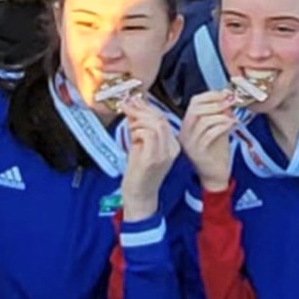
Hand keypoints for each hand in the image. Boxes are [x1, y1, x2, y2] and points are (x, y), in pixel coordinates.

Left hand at [119, 95, 180, 220]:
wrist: (139, 197)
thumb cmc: (139, 174)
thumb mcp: (141, 146)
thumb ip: (139, 128)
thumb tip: (132, 108)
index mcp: (172, 145)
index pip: (163, 119)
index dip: (146, 108)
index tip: (132, 102)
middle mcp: (172, 149)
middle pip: (160, 119)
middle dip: (141, 109)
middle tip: (127, 106)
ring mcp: (164, 154)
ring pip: (156, 124)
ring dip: (139, 121)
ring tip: (130, 127)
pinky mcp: (153, 159)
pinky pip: (148, 135)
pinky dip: (138, 131)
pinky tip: (133, 138)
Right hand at [179, 91, 236, 191]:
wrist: (215, 176)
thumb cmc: (216, 153)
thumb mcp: (217, 129)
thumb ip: (220, 116)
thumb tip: (227, 100)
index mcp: (188, 125)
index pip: (193, 102)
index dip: (210, 95)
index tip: (224, 95)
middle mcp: (185, 133)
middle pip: (195, 109)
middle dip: (215, 104)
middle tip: (229, 104)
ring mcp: (190, 143)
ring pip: (202, 121)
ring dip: (220, 115)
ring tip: (232, 117)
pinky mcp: (199, 152)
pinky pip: (209, 134)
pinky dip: (222, 126)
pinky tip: (231, 125)